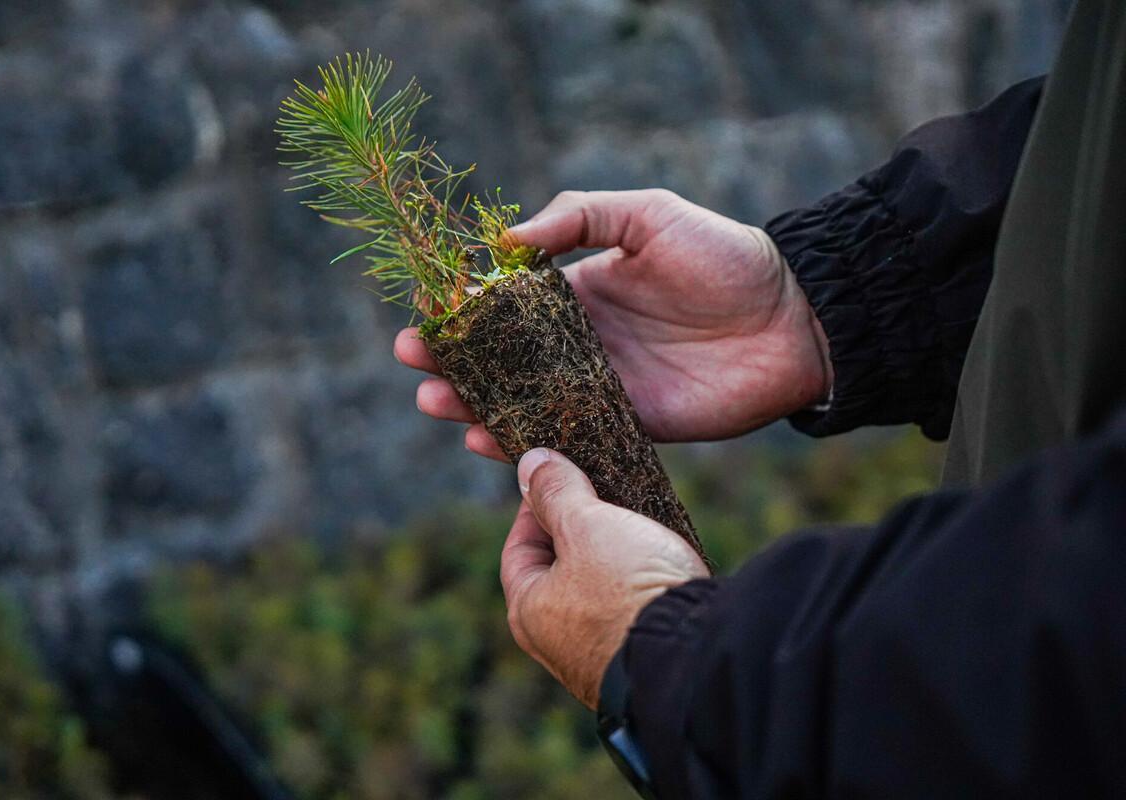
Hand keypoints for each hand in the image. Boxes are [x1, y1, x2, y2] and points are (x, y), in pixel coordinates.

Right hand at [395, 188, 831, 459]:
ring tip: (435, 402)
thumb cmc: (724, 256)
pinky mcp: (630, 426)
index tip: (425, 313)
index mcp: (581, 292)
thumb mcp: (648, 214)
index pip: (507, 305)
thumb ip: (579, 218)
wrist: (794, 318)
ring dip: (475, 404)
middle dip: (454, 361)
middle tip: (414, 364)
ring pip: (524, 401)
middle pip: (503, 359)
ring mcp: (602, 387)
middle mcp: (583, 343)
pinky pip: (569, 436)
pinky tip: (489, 441)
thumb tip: (506, 239)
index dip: (463, 310)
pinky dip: (528, 441)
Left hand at [502, 447, 708, 708]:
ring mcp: (597, 660)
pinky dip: (636, 586)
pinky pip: (627, 614)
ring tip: (637, 524)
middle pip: (556, 572)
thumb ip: (556, 491)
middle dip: (578, 531)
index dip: (537, 507)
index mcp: (528, 612)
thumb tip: (530, 462)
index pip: (518, 548)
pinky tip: (659, 564)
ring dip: (611, 558)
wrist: (695, 659)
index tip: (562, 479)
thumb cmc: (629, 589)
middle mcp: (555, 645)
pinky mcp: (637, 664)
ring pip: (595, 593)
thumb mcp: (587, 524)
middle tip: (603, 497)